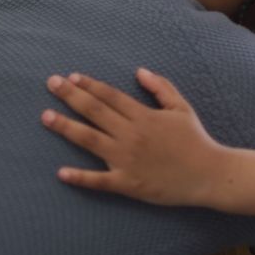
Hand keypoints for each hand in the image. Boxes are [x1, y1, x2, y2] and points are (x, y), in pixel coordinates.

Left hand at [41, 68, 226, 207]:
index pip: (110, 95)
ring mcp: (127, 159)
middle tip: (50, 83)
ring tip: (45, 116)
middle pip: (94, 111)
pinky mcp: (127, 183)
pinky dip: (79, 177)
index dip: (89, 85)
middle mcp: (131, 134)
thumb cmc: (195, 140)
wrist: (209, 174)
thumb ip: (160, 87)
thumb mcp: (181, 107)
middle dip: (70, 96)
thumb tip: (138, 71)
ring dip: (65, 127)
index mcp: (143, 116)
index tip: (71, 77)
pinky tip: (61, 173)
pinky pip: (99, 180)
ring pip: (89, 139)